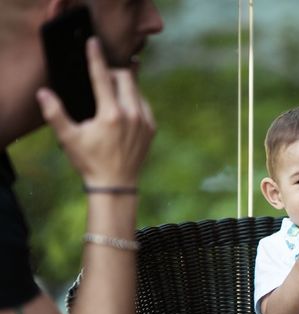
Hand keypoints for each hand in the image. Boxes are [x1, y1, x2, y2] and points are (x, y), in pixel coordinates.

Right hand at [36, 37, 154, 187]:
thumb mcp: (69, 138)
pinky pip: (144, 104)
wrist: (116, 184)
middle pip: (125, 77)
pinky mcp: (151, 128)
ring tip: (111, 93)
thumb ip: (55, 114)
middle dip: (113, 72)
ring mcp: (144, 121)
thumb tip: (44, 94)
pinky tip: (124, 107)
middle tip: (102, 77)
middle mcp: (131, 114)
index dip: (96, 57)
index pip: (102, 77)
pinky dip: (134, 99)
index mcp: (111, 114)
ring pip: (137, 89)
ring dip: (125, 85)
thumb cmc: (90, 161)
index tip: (94, 42)